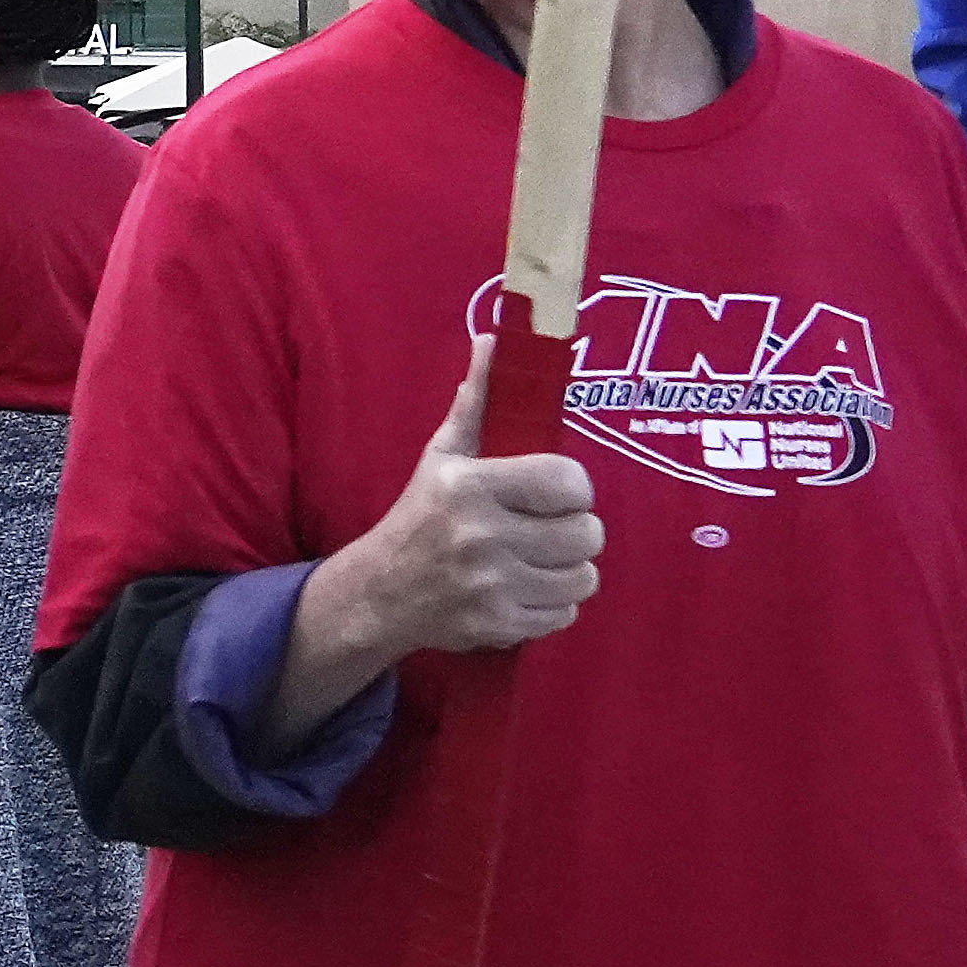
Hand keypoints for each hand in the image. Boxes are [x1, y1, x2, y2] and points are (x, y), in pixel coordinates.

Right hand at [283, 342, 601, 735]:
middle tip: (549, 527)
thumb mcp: (443, 454)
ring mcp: (492, 586)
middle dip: (575, 531)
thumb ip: (477, 401)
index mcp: (472, 486)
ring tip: (540, 559)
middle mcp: (482, 537)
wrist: (380, 592)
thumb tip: (495, 340)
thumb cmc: (421, 514)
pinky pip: (567, 614)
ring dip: (569, 569)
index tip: (556, 492)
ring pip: (584, 577)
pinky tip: (526, 588)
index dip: (573, 487)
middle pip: (586, 534)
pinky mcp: (499, 626)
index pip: (569, 482)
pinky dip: (555, 604)